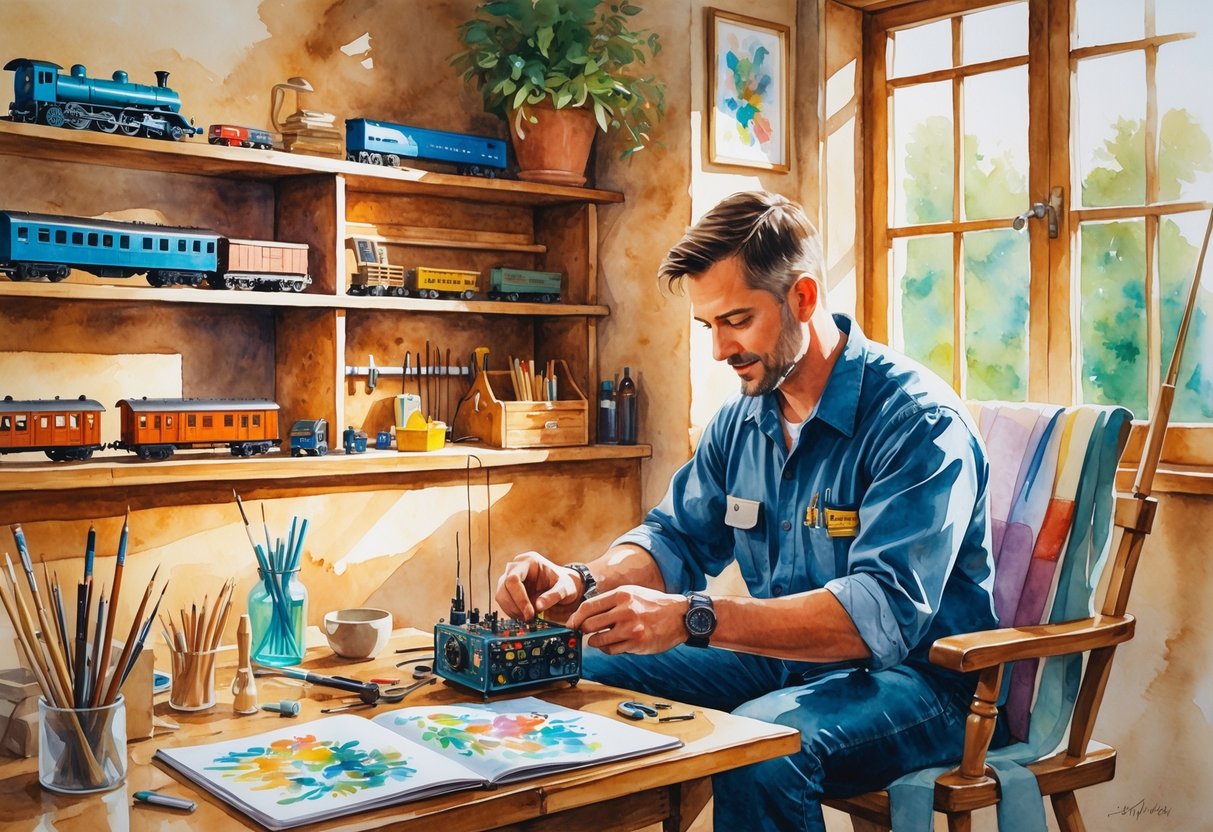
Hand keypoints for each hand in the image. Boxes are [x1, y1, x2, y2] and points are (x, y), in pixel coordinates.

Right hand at [495, 551, 582, 621]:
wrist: (562, 584)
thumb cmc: (564, 583)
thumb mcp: (565, 588)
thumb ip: (553, 596)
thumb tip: (538, 607)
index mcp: (529, 560)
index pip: (513, 579)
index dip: (519, 598)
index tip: (530, 614)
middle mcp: (516, 566)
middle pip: (503, 587)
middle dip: (515, 606)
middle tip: (529, 619)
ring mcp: (510, 576)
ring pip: (500, 595)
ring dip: (512, 610)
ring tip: (528, 618)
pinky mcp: (508, 588)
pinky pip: (503, 601)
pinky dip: (512, 611)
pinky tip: (524, 615)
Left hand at [566, 586, 689, 654]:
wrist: (679, 616)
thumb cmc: (652, 604)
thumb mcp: (631, 594)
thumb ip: (609, 602)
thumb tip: (584, 615)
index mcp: (621, 595)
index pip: (588, 607)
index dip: (575, 617)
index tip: (571, 624)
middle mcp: (625, 611)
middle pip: (589, 625)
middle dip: (584, 630)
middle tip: (585, 632)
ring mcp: (631, 628)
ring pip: (598, 640)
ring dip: (595, 641)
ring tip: (601, 638)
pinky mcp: (636, 643)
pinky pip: (611, 650)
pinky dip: (607, 648)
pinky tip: (613, 643)